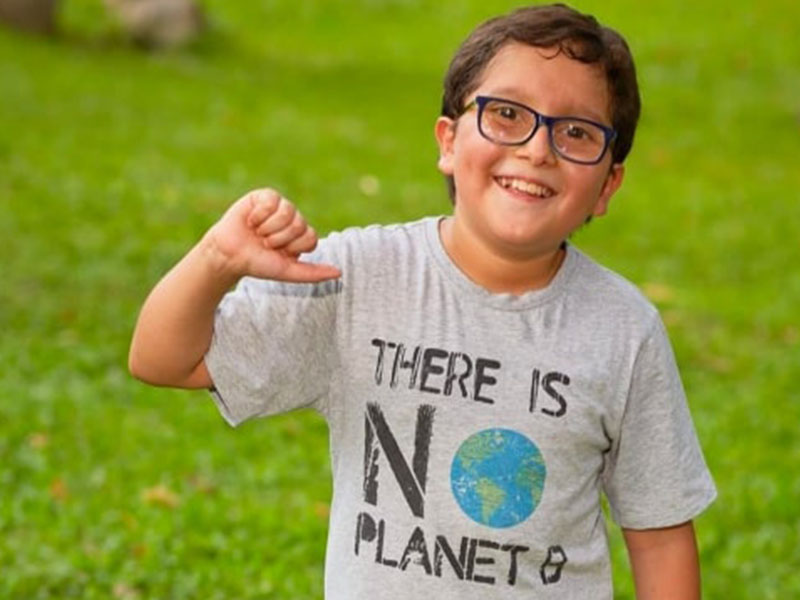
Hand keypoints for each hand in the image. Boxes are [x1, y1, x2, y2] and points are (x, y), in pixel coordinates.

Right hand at [203, 188, 341, 282]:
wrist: (230, 255)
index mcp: (301, 236)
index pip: (311, 237)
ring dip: (269, 228)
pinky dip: (259, 215)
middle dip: (279, 239)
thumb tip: (340, 273)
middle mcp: (293, 220)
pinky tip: (250, 221)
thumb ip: (314, 273)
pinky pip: (272, 201)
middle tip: (265, 243)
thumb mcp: (288, 272)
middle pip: (300, 225)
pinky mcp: (264, 196)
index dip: (293, 247)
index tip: (279, 253)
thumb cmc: (258, 264)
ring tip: (258, 232)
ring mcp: (280, 206)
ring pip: (288, 212)